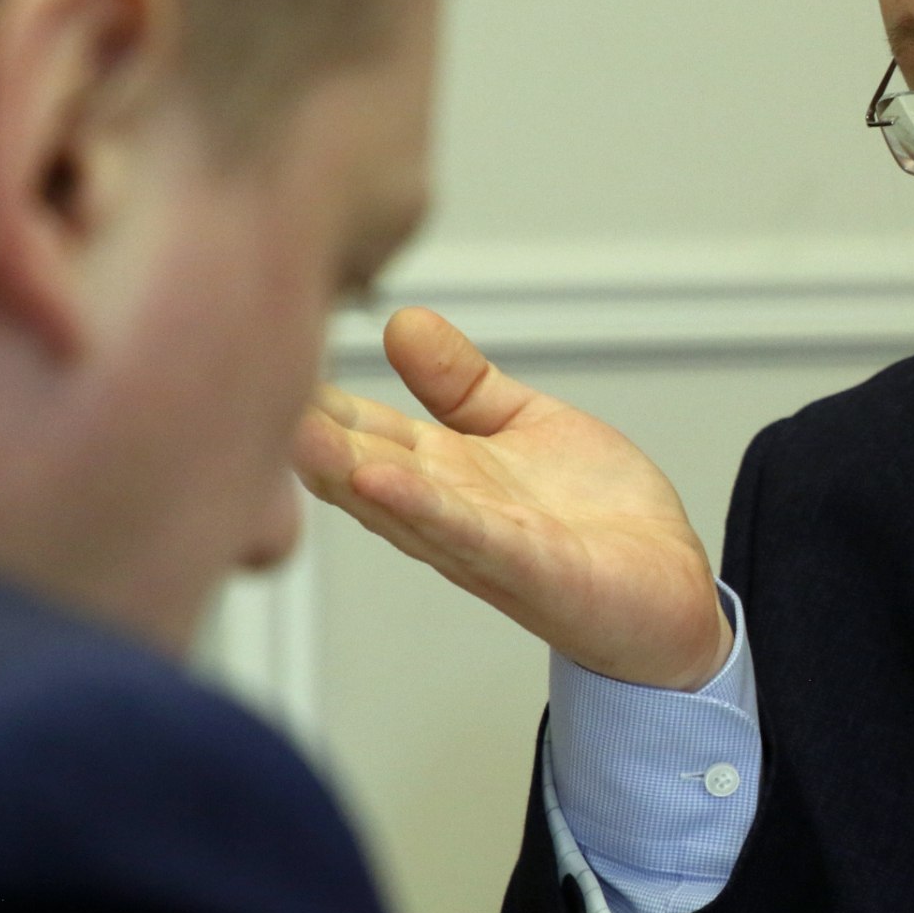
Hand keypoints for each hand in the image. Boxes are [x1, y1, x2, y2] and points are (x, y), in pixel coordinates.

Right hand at [293, 307, 730, 689]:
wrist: (670, 593)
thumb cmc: (594, 517)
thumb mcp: (524, 427)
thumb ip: (461, 382)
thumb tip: (402, 319)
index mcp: (439, 472)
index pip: (359, 427)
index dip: (312, 392)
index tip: (259, 342)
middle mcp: (443, 511)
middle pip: (358, 468)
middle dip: (305, 434)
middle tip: (243, 382)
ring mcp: (481, 544)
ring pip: (397, 505)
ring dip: (343, 473)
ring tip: (295, 433)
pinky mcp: (531, 569)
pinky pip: (468, 536)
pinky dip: (423, 508)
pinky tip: (380, 480)